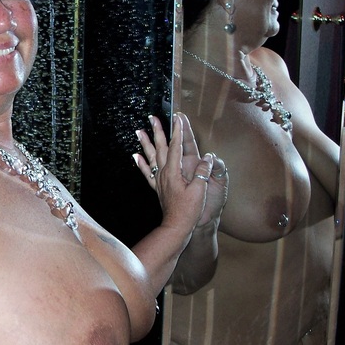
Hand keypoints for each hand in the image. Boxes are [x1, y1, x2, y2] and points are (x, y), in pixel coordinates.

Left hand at [133, 113, 225, 232]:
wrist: (177, 226)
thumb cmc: (189, 210)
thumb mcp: (200, 190)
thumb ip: (203, 172)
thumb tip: (208, 157)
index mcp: (174, 172)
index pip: (177, 146)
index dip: (179, 131)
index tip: (179, 117)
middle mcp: (164, 173)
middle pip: (160, 147)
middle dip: (158, 131)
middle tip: (152, 118)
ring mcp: (160, 180)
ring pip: (151, 156)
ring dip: (145, 143)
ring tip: (139, 131)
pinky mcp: (158, 187)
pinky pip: (147, 172)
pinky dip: (141, 163)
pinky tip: (136, 156)